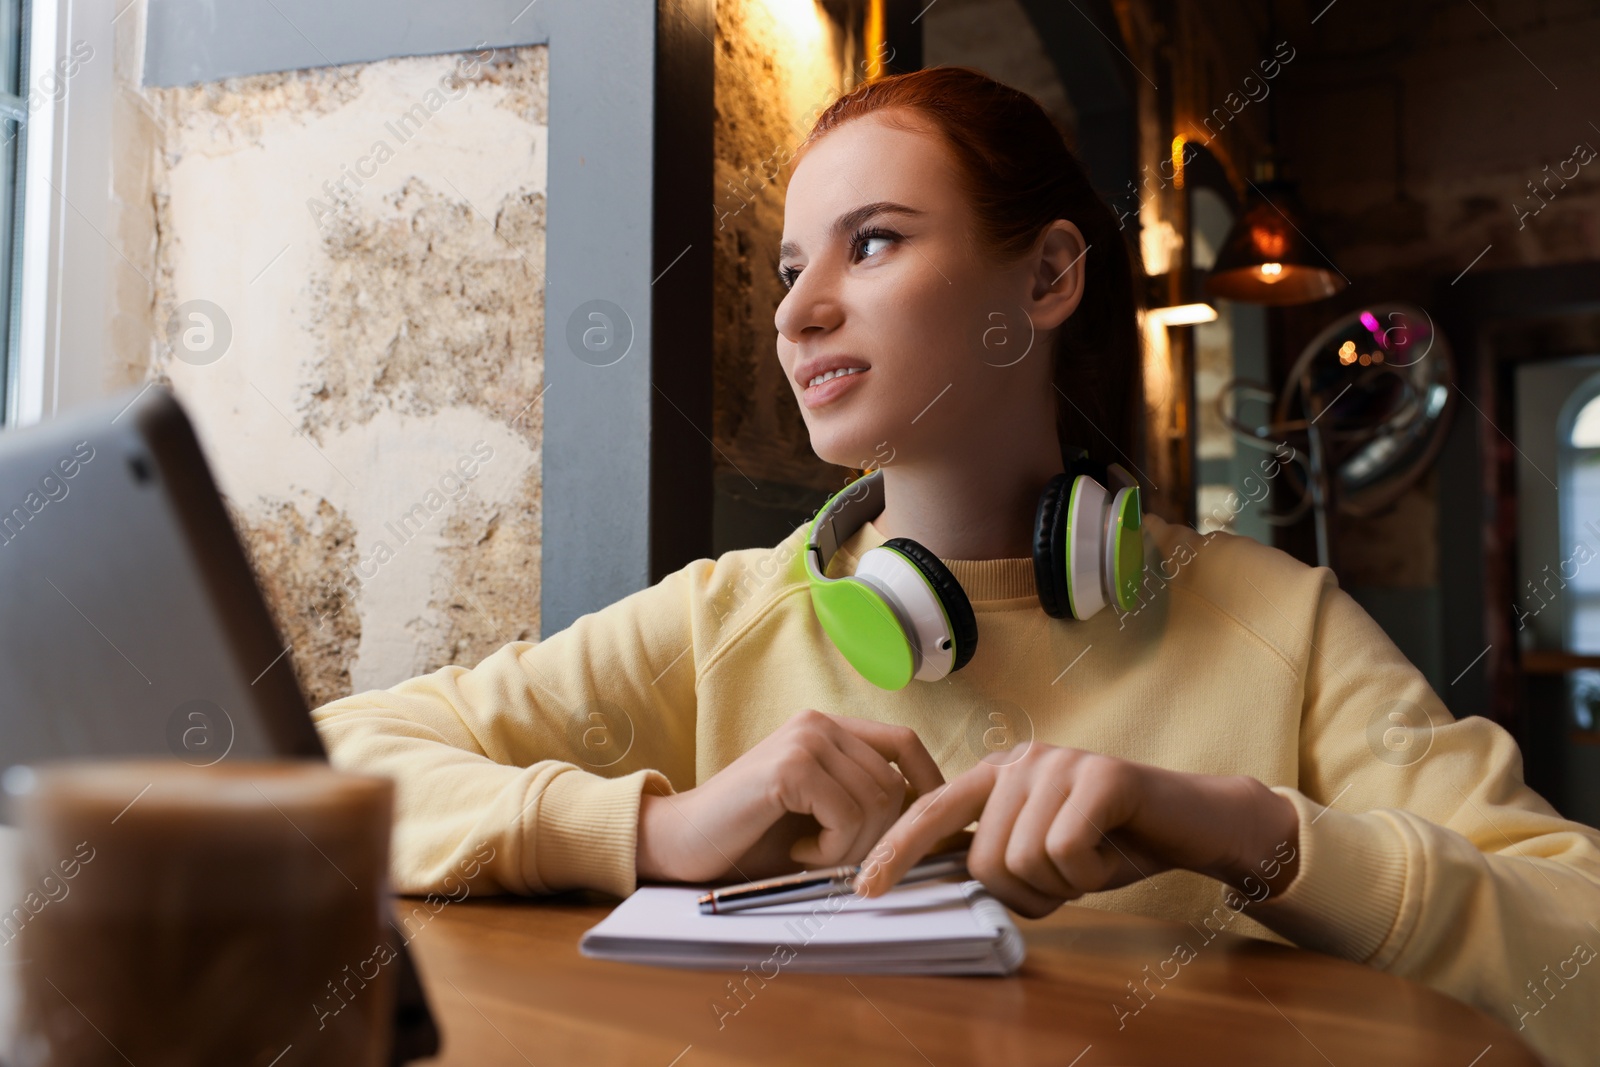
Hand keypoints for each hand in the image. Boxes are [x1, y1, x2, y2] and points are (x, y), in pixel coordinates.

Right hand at [635, 709, 944, 883]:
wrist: (682, 843)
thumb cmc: (752, 837)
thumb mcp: (820, 811)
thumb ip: (864, 799)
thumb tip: (935, 821)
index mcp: (829, 729)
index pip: (905, 742)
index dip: (929, 782)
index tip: (926, 829)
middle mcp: (819, 724)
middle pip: (895, 784)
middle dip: (877, 837)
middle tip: (833, 858)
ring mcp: (804, 741)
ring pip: (876, 803)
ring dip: (850, 847)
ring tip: (809, 854)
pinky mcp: (789, 767)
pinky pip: (847, 815)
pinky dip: (830, 850)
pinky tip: (797, 853)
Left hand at [852, 742, 1299, 918]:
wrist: (1194, 825)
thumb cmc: (1114, 844)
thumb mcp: (1044, 854)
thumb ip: (998, 858)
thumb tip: (947, 883)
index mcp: (999, 776)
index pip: (931, 812)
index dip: (896, 851)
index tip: (865, 888)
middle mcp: (1021, 760)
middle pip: (984, 861)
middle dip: (1027, 893)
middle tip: (1069, 880)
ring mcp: (1059, 763)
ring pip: (1023, 861)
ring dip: (1064, 886)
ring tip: (1093, 861)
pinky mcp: (1100, 776)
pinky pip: (1064, 853)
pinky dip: (1090, 875)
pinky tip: (1111, 853)